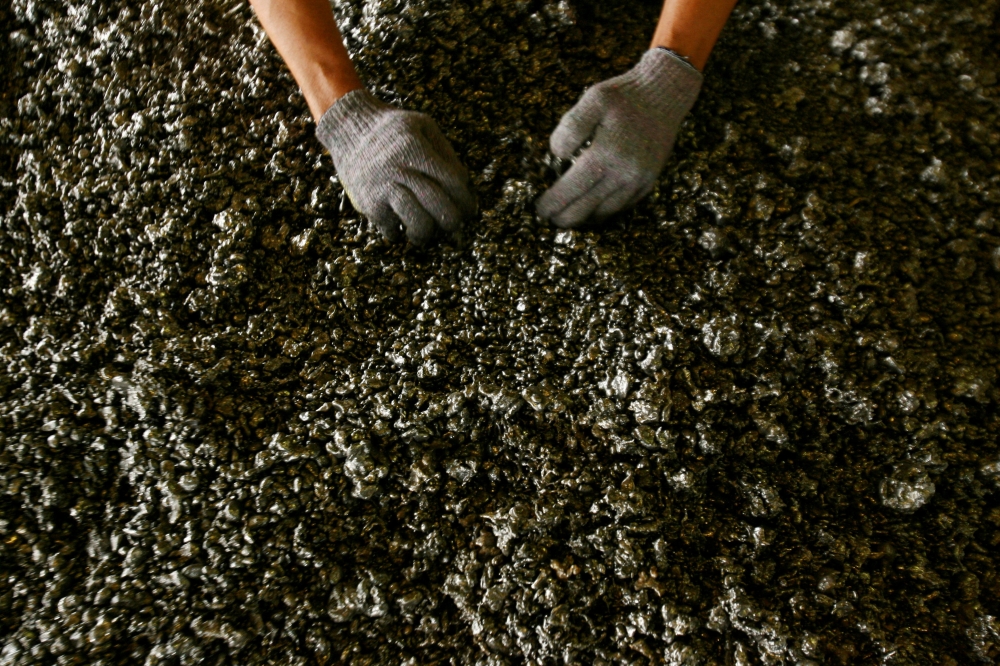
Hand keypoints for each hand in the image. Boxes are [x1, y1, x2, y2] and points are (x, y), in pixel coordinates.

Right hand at [316, 90, 476, 243]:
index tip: (469, 210)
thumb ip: (445, 152)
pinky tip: (401, 225)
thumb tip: (463, 183)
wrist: (348, 128)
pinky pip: (392, 230)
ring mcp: (383, 189)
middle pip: (439, 208)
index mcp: (417, 150)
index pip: (453, 183)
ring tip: (426, 232)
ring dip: (427, 234)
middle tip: (452, 225)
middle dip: (452, 221)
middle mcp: (401, 171)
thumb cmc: (392, 129)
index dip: (466, 201)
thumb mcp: (423, 125)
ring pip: (418, 224)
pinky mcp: (368, 204)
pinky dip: (400, 232)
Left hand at [536, 49, 702, 227]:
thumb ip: (570, 127)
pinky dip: (605, 212)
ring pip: (605, 213)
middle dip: (564, 217)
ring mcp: (639, 180)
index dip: (552, 204)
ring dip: (584, 218)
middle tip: (548, 218)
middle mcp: (624, 173)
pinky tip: (592, 208)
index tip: (539, 209)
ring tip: (567, 216)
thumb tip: (558, 155)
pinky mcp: (649, 181)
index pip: (571, 190)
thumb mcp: (593, 99)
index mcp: (606, 154)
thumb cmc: (625, 95)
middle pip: (586, 209)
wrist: (666, 93)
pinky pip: (623, 206)